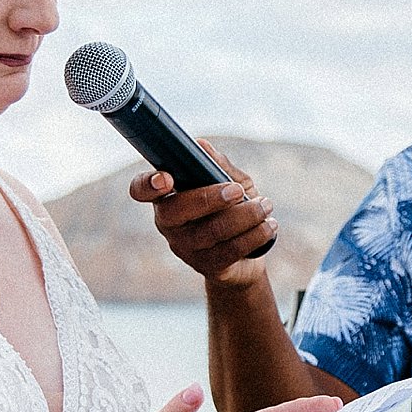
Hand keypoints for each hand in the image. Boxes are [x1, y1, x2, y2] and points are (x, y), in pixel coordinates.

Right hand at [127, 142, 276, 290]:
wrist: (246, 256)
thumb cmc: (232, 209)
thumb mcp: (229, 182)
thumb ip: (216, 165)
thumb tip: (202, 145)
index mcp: (167, 196)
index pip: (141, 189)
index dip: (147, 184)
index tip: (166, 178)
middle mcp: (169, 224)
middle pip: (175, 211)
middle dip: (208, 198)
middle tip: (238, 191)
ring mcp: (185, 247)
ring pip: (210, 231)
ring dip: (244, 216)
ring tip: (266, 205)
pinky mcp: (207, 266)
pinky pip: (230, 251)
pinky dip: (254, 235)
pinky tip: (269, 225)